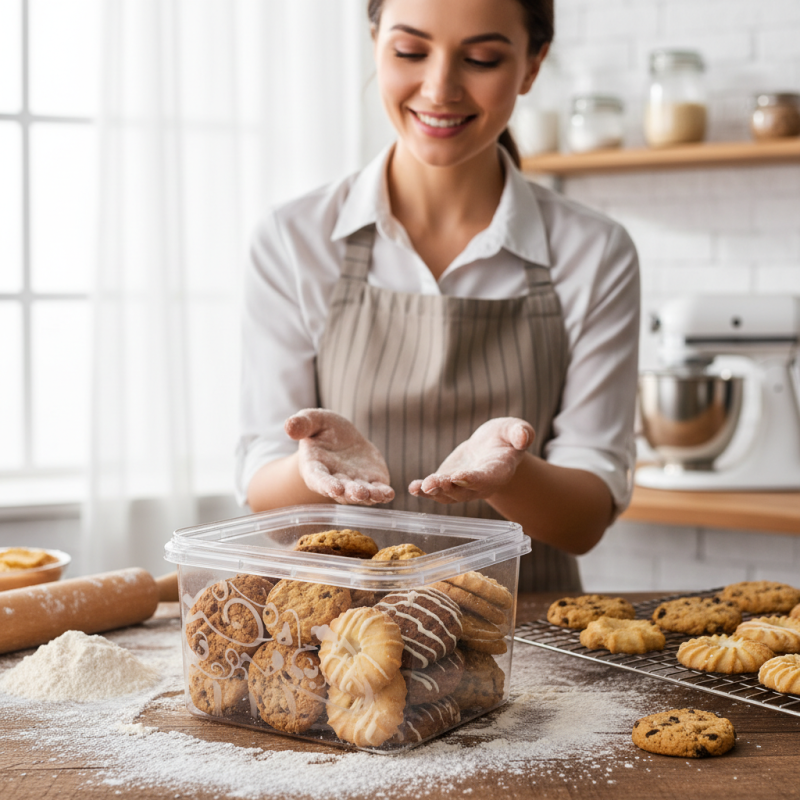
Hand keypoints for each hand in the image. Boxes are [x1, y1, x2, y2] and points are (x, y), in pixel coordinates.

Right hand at [285, 409, 394, 504]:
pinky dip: (382, 494)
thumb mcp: (313, 421)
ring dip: (369, 496)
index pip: (319, 479)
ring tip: (378, 494)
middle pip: (342, 491)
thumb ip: (302, 423)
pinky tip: (389, 493)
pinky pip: (377, 491)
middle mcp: (334, 481)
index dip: (326, 485)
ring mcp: (354, 484)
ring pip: (361, 494)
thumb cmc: (322, 430)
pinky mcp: (371, 482)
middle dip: (351, 493)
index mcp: (315, 468)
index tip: (334, 489)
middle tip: (359, 493)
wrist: (340, 440)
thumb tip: (289, 426)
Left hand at [408, 417, 533, 503]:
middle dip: (448, 488)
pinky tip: (413, 488)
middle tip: (433, 483)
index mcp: (499, 471)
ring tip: (422, 486)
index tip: (459, 476)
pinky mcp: (448, 482)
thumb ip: (521, 433)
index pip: (487, 478)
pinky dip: (423, 490)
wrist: (494, 446)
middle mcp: (481, 485)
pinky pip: (436, 490)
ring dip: (435, 492)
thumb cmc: (507, 437)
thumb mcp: (516, 429)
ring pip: (449, 494)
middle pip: (464, 491)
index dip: (473, 479)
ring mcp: (463, 487)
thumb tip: (524, 437)